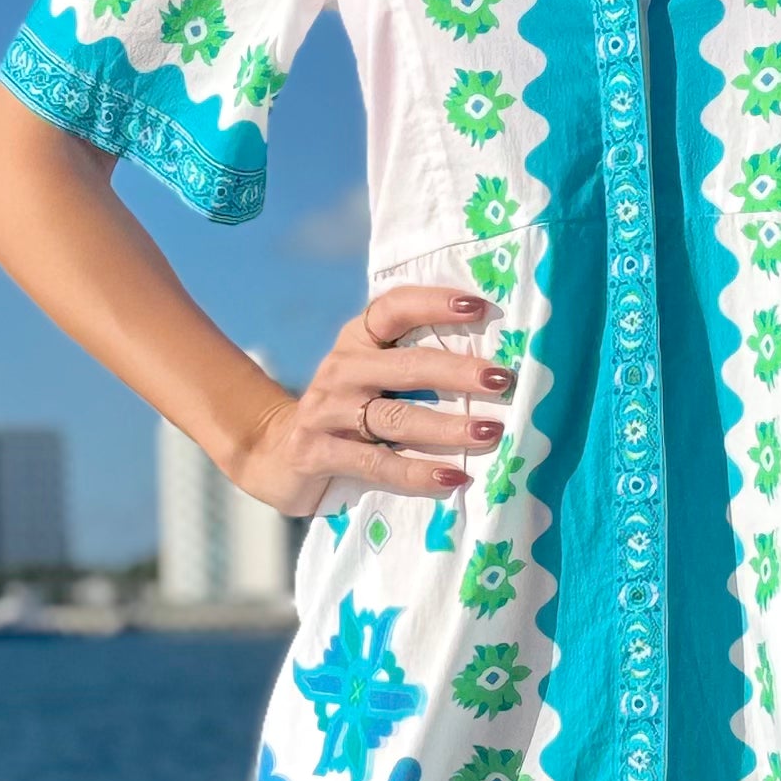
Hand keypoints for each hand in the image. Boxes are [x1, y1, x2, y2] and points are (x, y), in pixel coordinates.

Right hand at [229, 285, 510, 514]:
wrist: (278, 454)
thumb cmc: (347, 414)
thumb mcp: (372, 380)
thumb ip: (414, 368)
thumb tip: (492, 369)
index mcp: (357, 341)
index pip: (393, 308)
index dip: (435, 303)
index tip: (480, 307)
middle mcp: (341, 369)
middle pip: (406, 365)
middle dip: (458, 371)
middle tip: (502, 379)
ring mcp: (326, 411)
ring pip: (395, 417)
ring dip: (447, 426)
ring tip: (489, 432)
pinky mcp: (316, 453)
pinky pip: (376, 463)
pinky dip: (418, 472)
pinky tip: (454, 477)